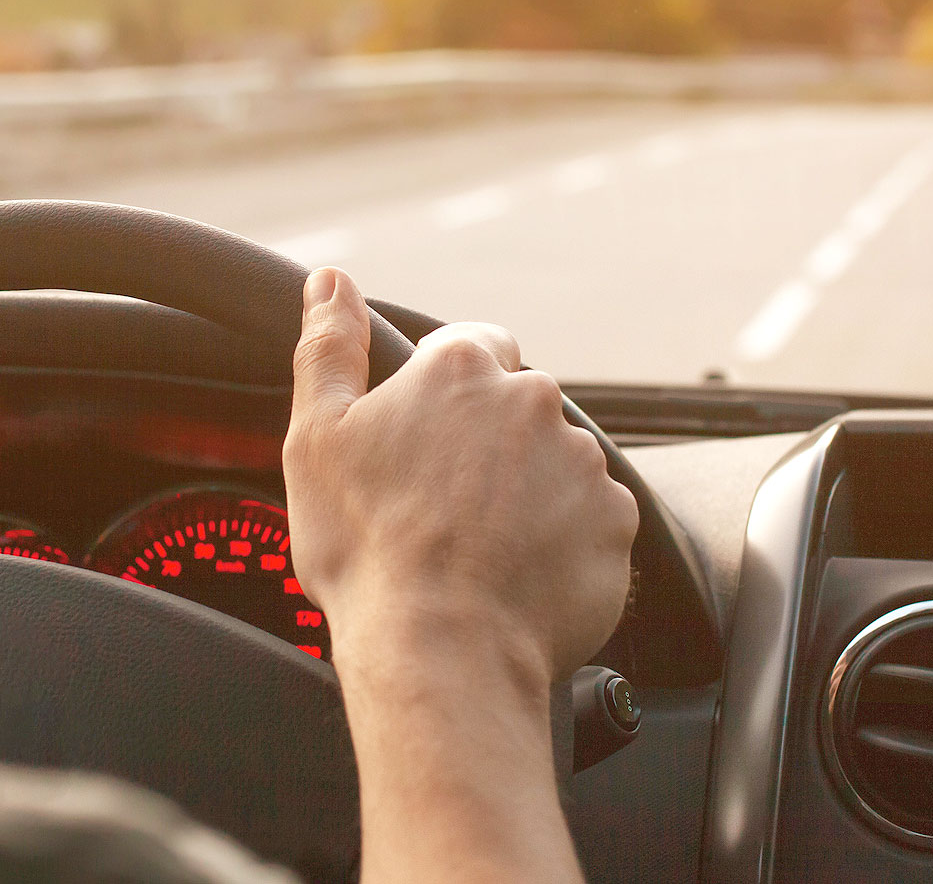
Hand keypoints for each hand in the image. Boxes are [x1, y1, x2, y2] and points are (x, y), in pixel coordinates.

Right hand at [283, 266, 636, 883]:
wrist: (439, 650)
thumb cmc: (367, 547)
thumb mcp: (316, 436)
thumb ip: (329, 346)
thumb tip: (330, 282)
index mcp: (462, 369)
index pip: (473, 344)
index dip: (446, 389)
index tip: (426, 438)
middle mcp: (535, 401)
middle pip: (516, 407)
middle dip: (487, 446)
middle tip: (441, 507)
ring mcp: (582, 463)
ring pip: (555, 465)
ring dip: (527, 493)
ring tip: (477, 551)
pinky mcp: (615, 525)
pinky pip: (591, 523)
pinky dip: (561, 544)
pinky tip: (516, 577)